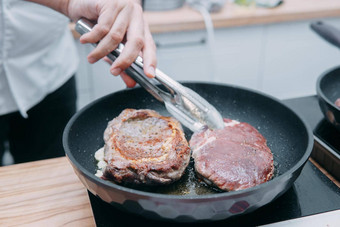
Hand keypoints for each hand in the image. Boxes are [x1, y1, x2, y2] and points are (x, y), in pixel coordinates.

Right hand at [28, 0, 156, 86]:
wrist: (80, 4)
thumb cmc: (99, 24)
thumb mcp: (113, 47)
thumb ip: (123, 64)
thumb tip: (130, 82)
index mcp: (141, 27)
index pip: (150, 46)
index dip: (151, 61)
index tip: (149, 75)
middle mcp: (136, 16)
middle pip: (136, 42)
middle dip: (125, 60)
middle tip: (114, 71)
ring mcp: (124, 8)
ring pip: (115, 37)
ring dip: (101, 51)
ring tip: (92, 58)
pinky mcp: (110, 4)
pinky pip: (102, 28)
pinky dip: (92, 38)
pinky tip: (85, 40)